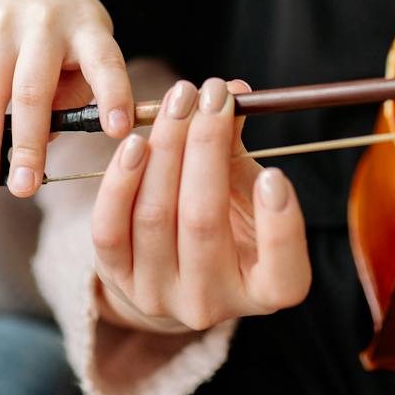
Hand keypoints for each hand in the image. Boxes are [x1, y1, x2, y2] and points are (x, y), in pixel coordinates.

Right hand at [0, 0, 133, 197]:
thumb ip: (74, 92)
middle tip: (24, 189)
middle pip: (33, 89)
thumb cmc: (62, 26)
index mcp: (86, 28)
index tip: (118, 132)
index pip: (105, 62)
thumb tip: (39, 147)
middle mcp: (43, 24)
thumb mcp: (87, 42)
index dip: (113, 96)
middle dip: (27, 143)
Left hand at [91, 78, 308, 333]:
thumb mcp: (244, 192)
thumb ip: (238, 151)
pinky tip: (135, 142)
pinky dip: (120, 182)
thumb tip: (234, 91)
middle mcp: (212, 303)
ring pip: (155, 216)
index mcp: (264, 290)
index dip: (280, 226)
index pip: (284, 275)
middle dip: (205, 148)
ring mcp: (159, 297)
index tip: (275, 174)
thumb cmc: (224, 221)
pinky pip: (110, 228)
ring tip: (178, 101)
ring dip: (165, 148)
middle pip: (203, 222)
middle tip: (211, 95)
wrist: (170, 267)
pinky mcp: (117, 281)